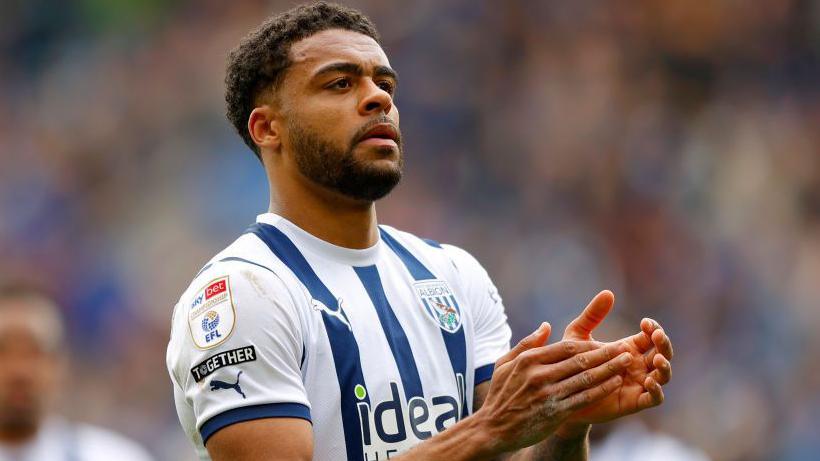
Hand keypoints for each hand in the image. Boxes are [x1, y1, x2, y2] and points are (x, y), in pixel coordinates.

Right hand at [474, 322, 633, 455]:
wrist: (493, 429)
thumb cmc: (500, 395)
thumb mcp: (504, 364)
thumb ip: (526, 344)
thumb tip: (546, 326)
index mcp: (528, 360)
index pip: (565, 347)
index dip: (588, 344)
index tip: (604, 342)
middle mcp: (539, 375)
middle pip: (580, 360)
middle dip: (606, 353)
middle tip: (625, 347)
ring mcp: (549, 394)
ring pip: (586, 378)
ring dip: (610, 369)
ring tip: (627, 362)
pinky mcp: (556, 412)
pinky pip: (585, 398)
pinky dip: (602, 389)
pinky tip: (616, 383)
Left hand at [556, 291, 673, 436]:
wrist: (562, 394)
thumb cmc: (571, 364)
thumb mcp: (578, 336)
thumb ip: (592, 316)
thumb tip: (608, 292)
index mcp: (628, 348)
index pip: (651, 335)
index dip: (653, 328)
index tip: (645, 323)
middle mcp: (638, 365)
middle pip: (663, 353)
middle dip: (664, 343)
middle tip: (656, 335)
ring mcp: (638, 384)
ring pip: (663, 376)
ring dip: (665, 367)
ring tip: (657, 359)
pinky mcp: (633, 402)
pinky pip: (654, 399)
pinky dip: (657, 391)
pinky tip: (649, 381)